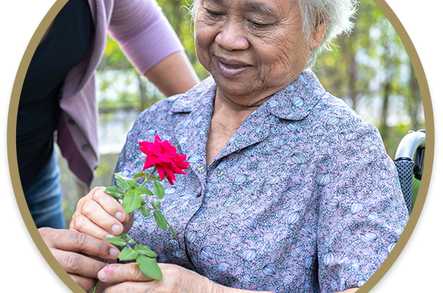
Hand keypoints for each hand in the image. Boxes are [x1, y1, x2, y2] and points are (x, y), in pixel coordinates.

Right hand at [39, 227, 119, 290]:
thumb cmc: (50, 248)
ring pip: (72, 279)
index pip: (78, 240)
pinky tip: (88, 284)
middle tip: (110, 267)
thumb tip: (109, 246)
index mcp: (48, 236)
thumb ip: (77, 240)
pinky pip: (68, 287)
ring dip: (90, 279)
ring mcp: (43, 270)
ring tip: (101, 276)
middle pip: (75, 261)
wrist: (25, 261)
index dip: (99, 246)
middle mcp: (43, 253)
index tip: (114, 252)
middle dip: (97, 265)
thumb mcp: (58, 238)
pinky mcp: (46, 284)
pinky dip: (81, 287)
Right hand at [70, 187, 130, 239]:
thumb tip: (127, 214)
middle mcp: (84, 203)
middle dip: (106, 221)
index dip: (112, 206)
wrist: (112, 236)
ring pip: (81, 223)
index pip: (100, 195)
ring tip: (113, 240)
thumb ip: (126, 212)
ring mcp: (76, 217)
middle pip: (89, 208)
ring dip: (99, 233)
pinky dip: (91, 242)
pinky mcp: (72, 232)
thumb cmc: (120, 221)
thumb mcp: (125, 215)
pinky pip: (78, 237)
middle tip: (119, 230)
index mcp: (98, 194)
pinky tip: (103, 248)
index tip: (123, 217)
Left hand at [96, 262, 215, 292]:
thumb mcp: (168, 270)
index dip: (115, 272)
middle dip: (109, 289)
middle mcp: (161, 288)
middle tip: (100, 288)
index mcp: (164, 273)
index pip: (134, 271)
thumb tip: (121, 267)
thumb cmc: (185, 283)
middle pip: (125, 290)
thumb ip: (147, 269)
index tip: (101, 273)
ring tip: (108, 292)